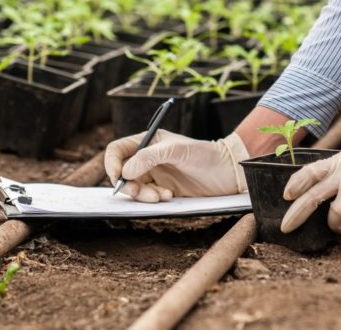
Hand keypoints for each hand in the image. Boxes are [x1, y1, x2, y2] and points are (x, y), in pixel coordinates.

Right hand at [104, 130, 248, 201]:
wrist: (228, 172)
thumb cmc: (205, 154)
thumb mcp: (176, 150)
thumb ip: (148, 157)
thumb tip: (125, 172)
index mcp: (147, 142)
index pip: (118, 151)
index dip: (112, 164)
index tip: (118, 177)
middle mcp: (148, 158)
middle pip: (123, 173)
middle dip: (129, 185)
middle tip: (141, 193)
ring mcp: (155, 174)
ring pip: (135, 188)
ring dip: (143, 195)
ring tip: (161, 196)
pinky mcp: (164, 189)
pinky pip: (148, 197)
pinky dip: (154, 199)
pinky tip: (170, 196)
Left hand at [281, 95, 340, 233]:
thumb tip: (326, 191)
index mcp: (340, 161)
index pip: (309, 172)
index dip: (294, 184)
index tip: (286, 196)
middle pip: (313, 198)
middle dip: (295, 215)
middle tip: (286, 227)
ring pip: (335, 215)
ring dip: (334, 224)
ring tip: (338, 226)